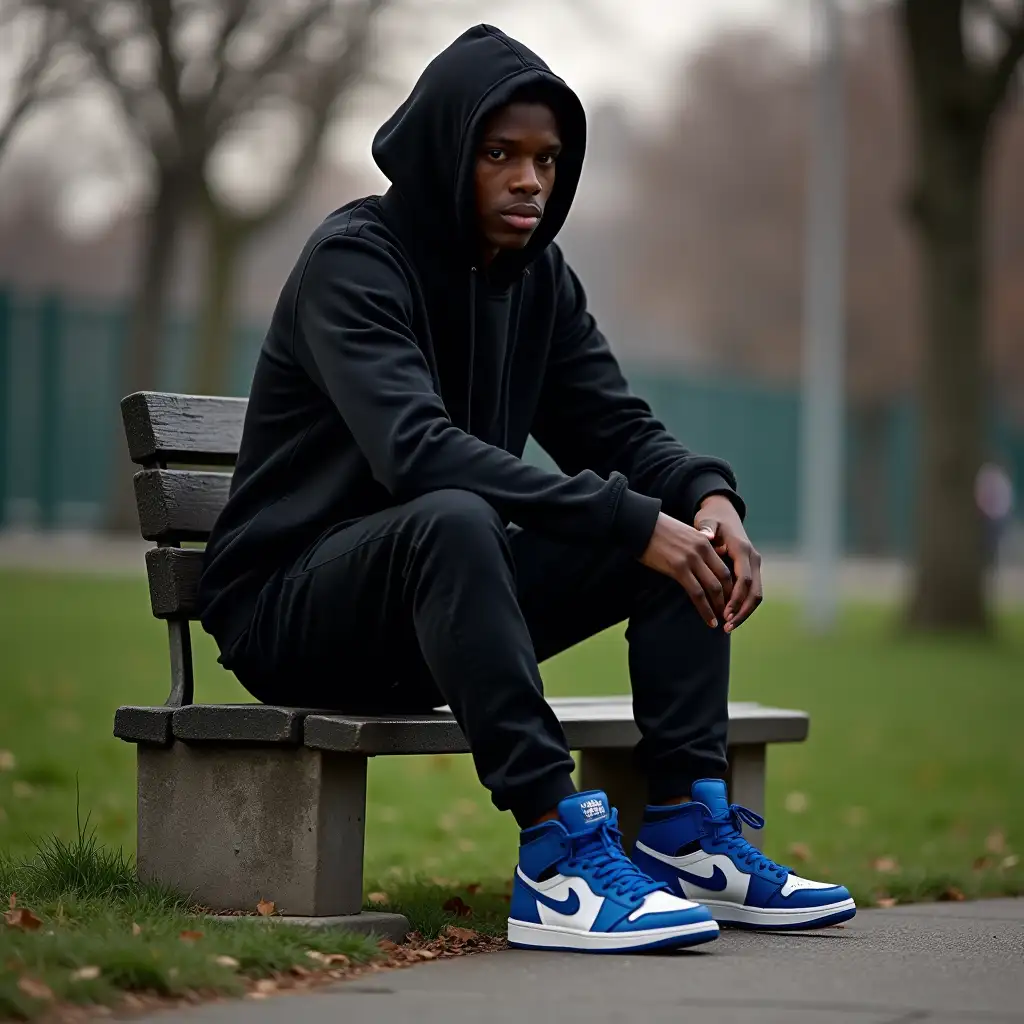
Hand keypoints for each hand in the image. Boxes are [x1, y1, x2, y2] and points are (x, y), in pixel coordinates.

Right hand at [640, 512, 733, 627]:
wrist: (640, 524)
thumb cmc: (658, 530)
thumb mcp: (685, 533)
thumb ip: (697, 545)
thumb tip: (703, 561)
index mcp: (705, 541)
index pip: (726, 567)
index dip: (731, 586)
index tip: (730, 599)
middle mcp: (702, 550)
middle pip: (724, 578)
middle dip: (729, 598)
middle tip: (729, 612)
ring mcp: (691, 560)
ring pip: (713, 588)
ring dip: (719, 607)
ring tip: (721, 620)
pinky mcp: (678, 569)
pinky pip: (697, 593)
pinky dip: (705, 610)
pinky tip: (710, 620)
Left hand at [695, 495, 762, 632]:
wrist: (723, 513)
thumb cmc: (712, 519)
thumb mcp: (707, 520)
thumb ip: (707, 528)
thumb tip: (707, 536)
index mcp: (742, 549)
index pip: (744, 578)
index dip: (736, 598)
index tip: (724, 612)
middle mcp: (753, 558)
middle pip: (754, 591)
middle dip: (742, 611)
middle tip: (726, 626)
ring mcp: (754, 565)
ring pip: (755, 595)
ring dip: (743, 613)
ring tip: (727, 626)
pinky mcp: (751, 571)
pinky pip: (751, 593)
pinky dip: (742, 607)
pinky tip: (730, 618)